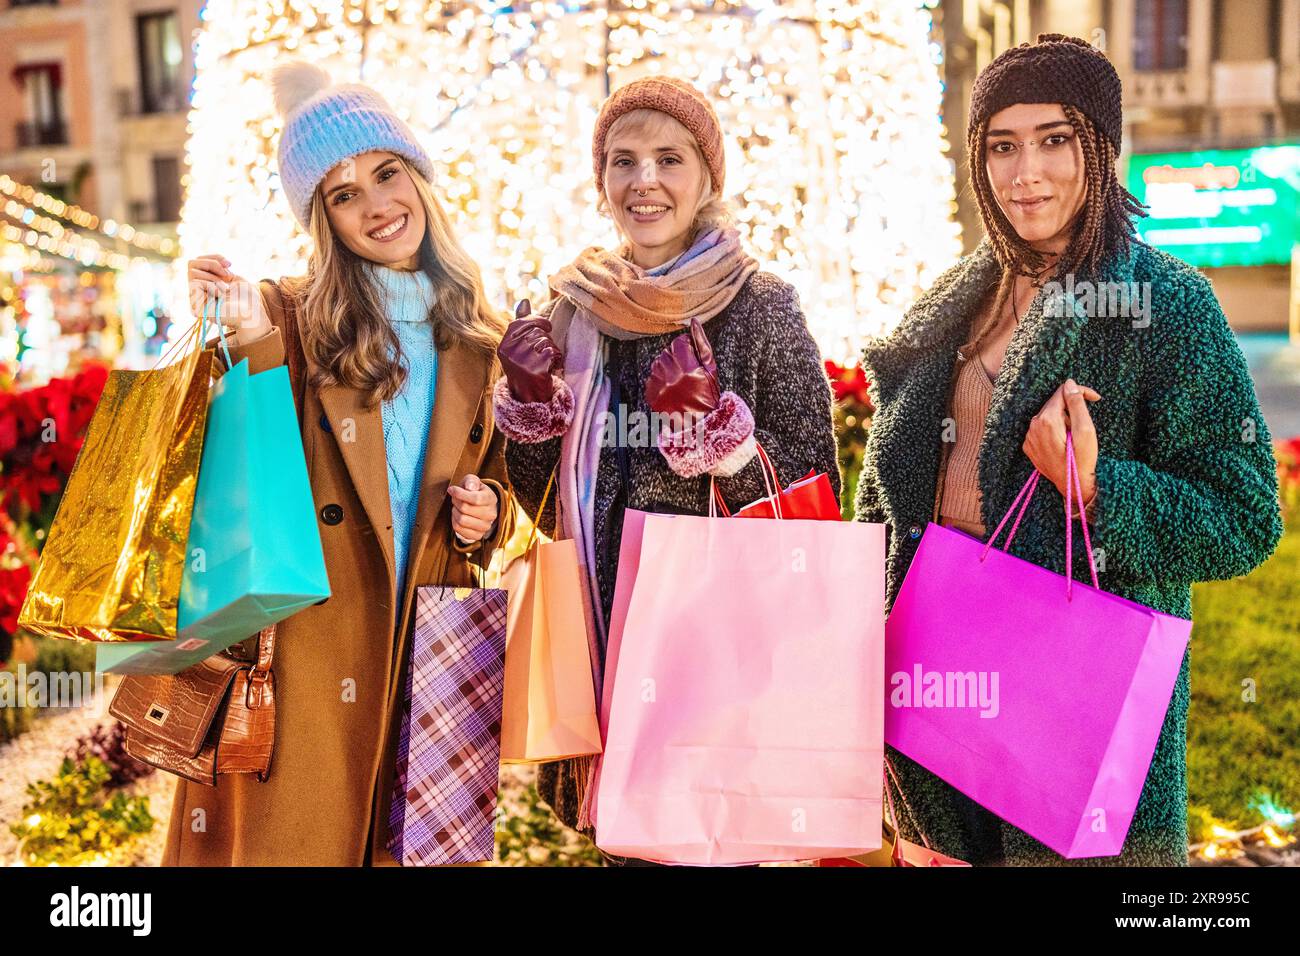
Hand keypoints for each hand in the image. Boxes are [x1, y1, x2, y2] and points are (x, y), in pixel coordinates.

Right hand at [188, 254, 269, 343]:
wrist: (253, 314)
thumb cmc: (247, 298)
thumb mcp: (232, 277)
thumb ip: (216, 268)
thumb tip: (203, 261)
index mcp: (206, 286)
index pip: (198, 262)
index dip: (213, 258)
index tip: (230, 264)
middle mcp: (198, 293)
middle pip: (191, 263)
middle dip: (211, 263)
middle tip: (227, 274)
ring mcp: (195, 300)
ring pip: (192, 272)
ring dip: (214, 277)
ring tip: (225, 289)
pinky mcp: (195, 306)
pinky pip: (194, 283)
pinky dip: (211, 285)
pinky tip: (221, 295)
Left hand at [448, 474, 498, 543]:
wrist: (480, 507)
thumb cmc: (474, 492)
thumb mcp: (473, 482)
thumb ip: (471, 480)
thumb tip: (469, 487)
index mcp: (491, 499)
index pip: (476, 499)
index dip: (460, 494)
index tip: (451, 489)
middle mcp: (491, 514)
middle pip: (465, 509)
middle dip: (456, 502)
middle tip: (454, 498)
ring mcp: (485, 526)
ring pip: (461, 520)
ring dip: (454, 512)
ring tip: (456, 507)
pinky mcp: (478, 535)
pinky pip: (459, 529)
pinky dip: (454, 521)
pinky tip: (457, 516)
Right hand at [498, 299, 561, 403]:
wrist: (530, 397)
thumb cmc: (527, 367)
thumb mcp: (519, 346)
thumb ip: (521, 324)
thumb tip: (524, 301)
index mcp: (504, 346)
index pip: (520, 323)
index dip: (537, 321)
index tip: (547, 327)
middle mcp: (509, 353)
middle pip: (535, 331)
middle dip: (546, 338)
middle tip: (545, 351)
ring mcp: (521, 361)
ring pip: (545, 341)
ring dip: (552, 349)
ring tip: (547, 362)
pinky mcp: (535, 369)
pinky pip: (552, 351)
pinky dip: (557, 358)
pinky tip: (552, 367)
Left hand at [644, 318, 720, 418]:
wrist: (699, 425)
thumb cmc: (708, 395)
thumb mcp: (711, 369)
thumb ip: (702, 344)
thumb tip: (694, 321)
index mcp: (688, 367)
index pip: (679, 343)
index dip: (686, 350)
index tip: (692, 361)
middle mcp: (672, 376)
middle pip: (667, 353)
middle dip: (675, 359)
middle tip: (686, 374)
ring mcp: (660, 387)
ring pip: (657, 365)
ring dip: (666, 370)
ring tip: (679, 383)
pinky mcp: (651, 396)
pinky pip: (651, 379)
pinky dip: (659, 382)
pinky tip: (671, 391)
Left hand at [1022, 378, 1101, 505]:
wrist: (1072, 485)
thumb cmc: (1082, 459)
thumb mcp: (1085, 429)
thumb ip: (1076, 404)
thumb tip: (1069, 384)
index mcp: (1046, 420)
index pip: (1062, 392)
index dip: (1080, 392)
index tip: (1096, 398)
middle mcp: (1033, 426)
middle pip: (1054, 404)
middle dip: (1071, 409)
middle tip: (1083, 426)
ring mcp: (1029, 437)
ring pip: (1048, 416)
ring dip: (1063, 420)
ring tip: (1073, 437)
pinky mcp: (1029, 446)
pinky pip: (1042, 429)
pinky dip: (1054, 430)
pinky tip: (1063, 443)